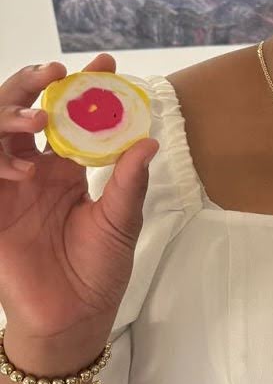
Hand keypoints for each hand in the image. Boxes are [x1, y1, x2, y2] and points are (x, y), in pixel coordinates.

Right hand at [0, 55, 156, 367]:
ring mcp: (8, 188)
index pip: (70, 118)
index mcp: (66, 171)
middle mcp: (34, 173)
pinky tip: (22, 163)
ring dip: (12, 114)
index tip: (104, 65)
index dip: (83, 89)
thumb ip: (128, 183)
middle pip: (24, 114)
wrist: (73, 318)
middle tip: (57, 71)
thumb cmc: (97, 272)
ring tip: (39, 112)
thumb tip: (148, 141)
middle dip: (36, 86)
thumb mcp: (120, 222)